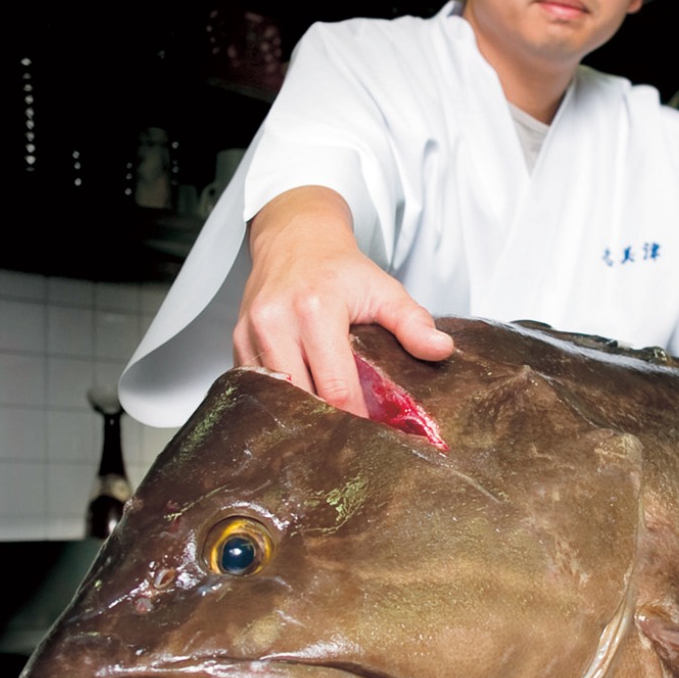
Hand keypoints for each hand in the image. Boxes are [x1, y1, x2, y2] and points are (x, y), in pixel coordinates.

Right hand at [233, 186, 453, 415]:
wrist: (295, 238)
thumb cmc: (340, 269)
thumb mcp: (384, 289)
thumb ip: (412, 322)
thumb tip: (441, 350)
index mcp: (316, 310)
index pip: (336, 387)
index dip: (356, 419)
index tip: (375, 434)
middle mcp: (276, 321)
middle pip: (301, 399)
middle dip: (328, 424)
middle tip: (353, 439)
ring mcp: (250, 333)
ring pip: (275, 398)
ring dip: (300, 416)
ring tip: (327, 429)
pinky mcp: (237, 341)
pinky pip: (255, 387)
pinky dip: (278, 401)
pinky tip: (299, 408)